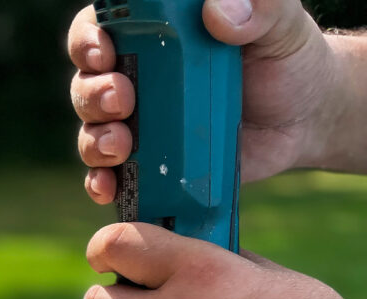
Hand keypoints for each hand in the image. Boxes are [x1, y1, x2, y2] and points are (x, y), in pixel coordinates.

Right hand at [68, 0, 337, 198]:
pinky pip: (110, 178)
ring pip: (92, 133)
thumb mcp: (281, 25)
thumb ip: (260, 7)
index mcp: (156, 36)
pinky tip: (109, 187)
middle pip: (87, 85)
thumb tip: (218, 11)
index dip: (87, 40)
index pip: (98, 29)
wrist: (303, 121)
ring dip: (95, 141)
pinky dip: (100, 184)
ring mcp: (141, 127)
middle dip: (93, 95)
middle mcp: (137, 79)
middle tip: (120, 101)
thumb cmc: (287, 61)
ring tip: (121, 146)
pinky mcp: (150, 169)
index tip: (103, 51)